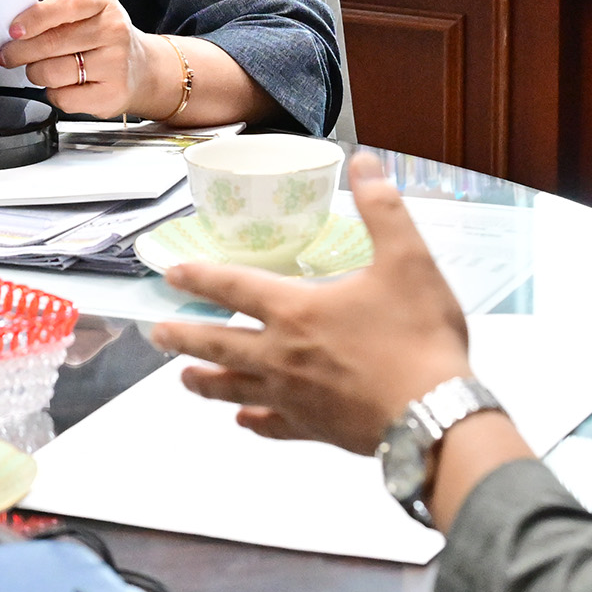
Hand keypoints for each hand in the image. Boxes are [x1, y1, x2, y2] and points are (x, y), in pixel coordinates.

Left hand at [0, 0, 167, 117]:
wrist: (140, 68)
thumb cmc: (102, 38)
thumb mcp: (85, 13)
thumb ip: (53, 15)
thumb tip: (15, 31)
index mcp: (103, 3)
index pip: (66, 5)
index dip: (34, 18)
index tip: (14, 30)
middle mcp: (114, 31)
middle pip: (51, 43)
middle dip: (20, 51)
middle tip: (8, 55)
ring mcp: (116, 64)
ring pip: (52, 73)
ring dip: (36, 73)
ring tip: (42, 69)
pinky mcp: (111, 95)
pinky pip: (63, 98)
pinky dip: (54, 93)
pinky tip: (65, 85)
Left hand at [154, 152, 472, 451]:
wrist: (434, 415)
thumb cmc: (419, 337)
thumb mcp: (408, 260)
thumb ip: (382, 209)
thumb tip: (363, 163)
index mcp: (296, 310)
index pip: (234, 288)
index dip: (200, 278)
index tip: (171, 275)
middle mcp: (282, 356)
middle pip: (219, 343)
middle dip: (185, 336)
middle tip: (156, 333)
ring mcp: (293, 397)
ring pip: (235, 388)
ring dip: (206, 381)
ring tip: (184, 378)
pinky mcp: (312, 429)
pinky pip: (272, 425)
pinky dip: (254, 420)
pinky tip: (245, 419)